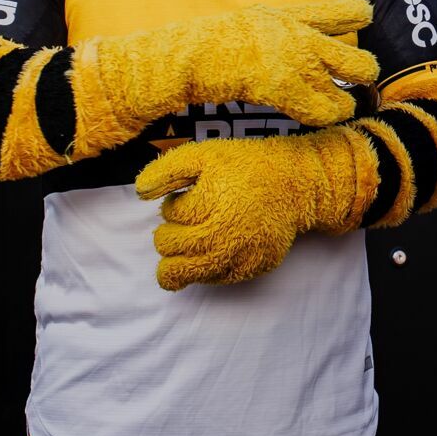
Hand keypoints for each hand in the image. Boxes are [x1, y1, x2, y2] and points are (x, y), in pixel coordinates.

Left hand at [136, 128, 368, 287]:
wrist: (297, 183)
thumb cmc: (247, 165)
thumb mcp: (205, 155)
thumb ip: (167, 171)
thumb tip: (139, 192)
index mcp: (208, 210)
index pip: (169, 218)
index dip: (175, 204)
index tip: (192, 196)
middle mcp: (222, 241)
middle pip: (168, 250)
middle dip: (172, 232)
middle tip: (192, 218)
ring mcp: (238, 260)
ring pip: (184, 274)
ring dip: (181, 256)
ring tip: (197, 235)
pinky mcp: (251, 270)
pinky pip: (212, 280)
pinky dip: (206, 266)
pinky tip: (217, 246)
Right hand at [193, 0, 379, 126]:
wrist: (192, 56)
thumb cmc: (210, 44)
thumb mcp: (247, 23)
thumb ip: (272, 30)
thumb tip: (286, 37)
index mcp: (286, 16)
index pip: (330, 12)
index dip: (354, 14)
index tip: (367, 13)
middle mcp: (299, 35)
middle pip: (353, 55)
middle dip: (364, 68)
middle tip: (363, 76)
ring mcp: (296, 61)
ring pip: (346, 84)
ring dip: (346, 100)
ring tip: (344, 105)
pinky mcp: (286, 86)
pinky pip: (323, 109)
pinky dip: (327, 115)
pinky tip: (326, 117)